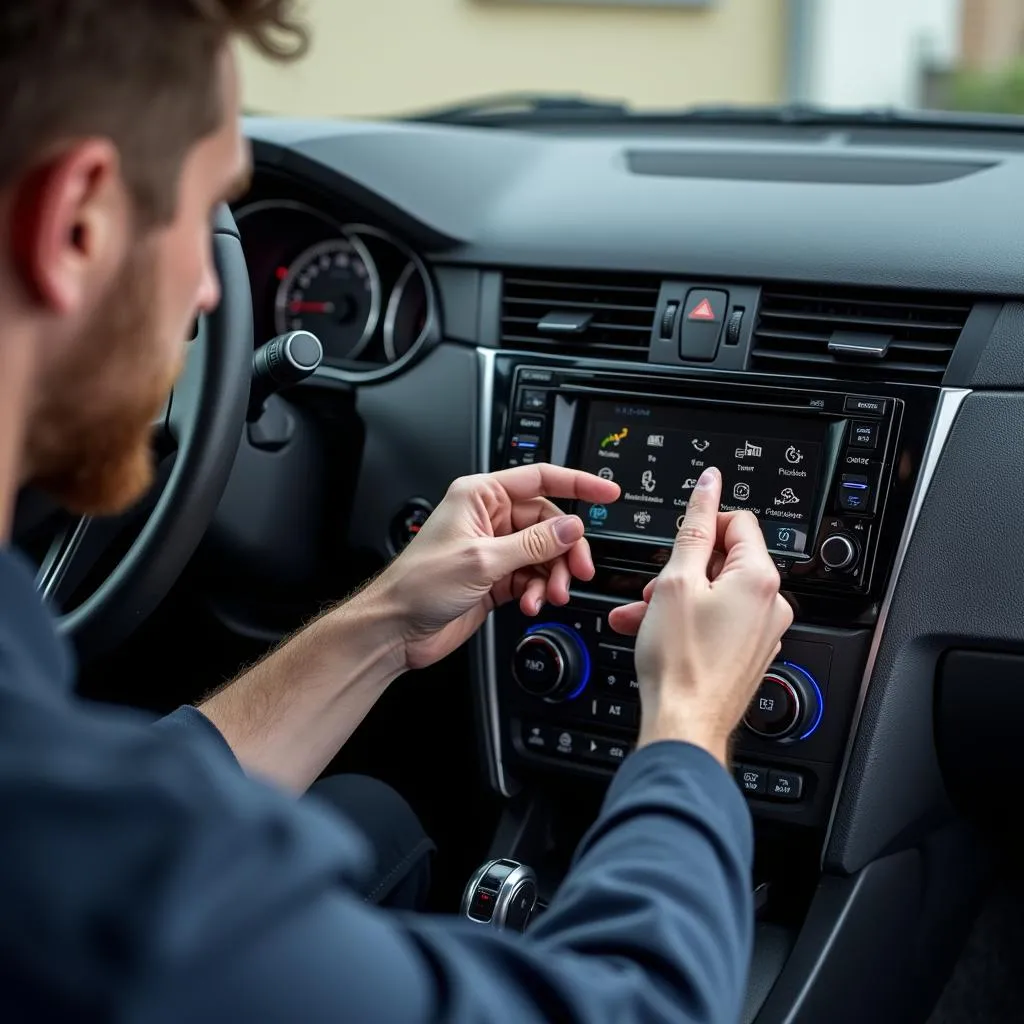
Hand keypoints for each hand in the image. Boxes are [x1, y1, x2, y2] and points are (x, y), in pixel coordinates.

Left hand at [373, 465, 619, 670]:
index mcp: (480, 496)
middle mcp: (490, 518)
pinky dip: (540, 591)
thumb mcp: (482, 559)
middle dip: (567, 549)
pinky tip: (532, 603)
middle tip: (579, 571)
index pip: (540, 479)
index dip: (578, 484)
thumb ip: (533, 543)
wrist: (396, 629)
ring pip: (546, 554)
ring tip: (551, 595)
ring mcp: (495, 549)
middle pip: (550, 523)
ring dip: (554, 576)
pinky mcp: (497, 577)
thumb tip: (572, 528)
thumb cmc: (418, 584)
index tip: (608, 494)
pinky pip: (535, 577)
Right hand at [608, 466, 792, 764]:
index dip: (701, 524)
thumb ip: (694, 527)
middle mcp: (772, 605)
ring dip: (675, 597)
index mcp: (760, 579)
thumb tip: (709, 486)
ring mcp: (762, 633)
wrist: (684, 725)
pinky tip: (654, 632)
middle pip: (723, 560)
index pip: (738, 521)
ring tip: (642, 614)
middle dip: (682, 567)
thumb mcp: (676, 581)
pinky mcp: (748, 655)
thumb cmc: (680, 662)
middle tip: (652, 586)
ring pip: (715, 594)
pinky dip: (687, 621)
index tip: (676, 537)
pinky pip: (717, 622)